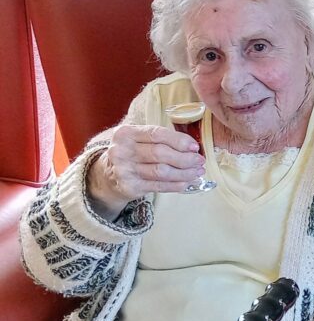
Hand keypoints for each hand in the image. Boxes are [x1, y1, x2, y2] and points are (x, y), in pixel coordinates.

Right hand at [87, 125, 205, 217]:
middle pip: (160, 154)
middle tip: (199, 161)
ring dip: (184, 173)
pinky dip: (175, 185)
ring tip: (197, 172)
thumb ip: (160, 139)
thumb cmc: (131, 153)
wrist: (106, 175)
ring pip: (161, 171)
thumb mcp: (138, 139)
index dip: (179, 141)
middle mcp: (122, 150)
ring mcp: (124, 170)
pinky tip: (186, 182)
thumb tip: (192, 147)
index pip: (157, 134)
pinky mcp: (129, 186)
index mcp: (126, 133)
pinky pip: (158, 186)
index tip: (195, 147)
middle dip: (185, 158)